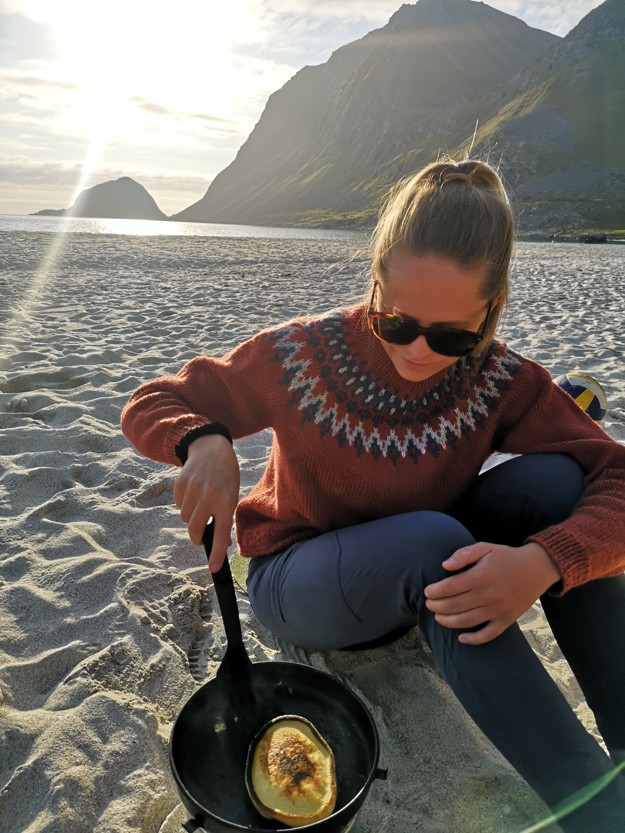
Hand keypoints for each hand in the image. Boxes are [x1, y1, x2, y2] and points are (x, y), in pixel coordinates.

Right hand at [173, 434, 239, 571]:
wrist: (211, 447)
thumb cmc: (226, 475)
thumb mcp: (232, 494)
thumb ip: (224, 515)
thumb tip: (219, 541)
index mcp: (226, 502)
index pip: (222, 534)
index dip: (218, 553)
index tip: (213, 568)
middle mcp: (208, 497)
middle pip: (195, 530)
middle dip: (197, 536)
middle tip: (202, 534)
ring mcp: (193, 490)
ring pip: (185, 518)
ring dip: (191, 516)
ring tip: (201, 501)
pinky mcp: (180, 484)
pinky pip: (178, 505)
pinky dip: (185, 504)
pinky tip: (193, 491)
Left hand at [423, 542, 560, 644]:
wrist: (537, 568)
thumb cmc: (506, 557)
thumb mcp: (484, 548)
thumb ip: (463, 554)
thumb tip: (444, 566)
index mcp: (480, 576)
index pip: (449, 588)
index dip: (434, 591)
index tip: (427, 592)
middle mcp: (488, 595)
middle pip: (454, 606)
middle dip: (436, 607)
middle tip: (429, 605)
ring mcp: (498, 610)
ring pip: (466, 621)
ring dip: (448, 622)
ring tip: (438, 617)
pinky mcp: (507, 620)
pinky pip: (488, 635)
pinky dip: (473, 639)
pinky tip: (461, 638)